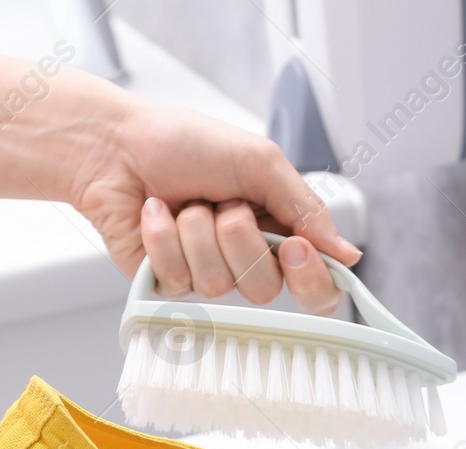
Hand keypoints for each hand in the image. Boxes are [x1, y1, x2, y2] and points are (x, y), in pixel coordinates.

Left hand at [0, 38, 358, 314]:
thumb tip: (348, 256)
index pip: (315, 285)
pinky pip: (178, 279)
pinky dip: (164, 237)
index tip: (296, 250)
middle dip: (241, 239)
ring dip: (198, 231)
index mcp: (277, 230)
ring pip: (219, 284)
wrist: (116, 145)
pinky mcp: (165, 283)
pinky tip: (154, 213)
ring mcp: (205, 275)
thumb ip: (307, 210)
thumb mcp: (261, 163)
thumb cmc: (185, 144)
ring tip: (184, 202)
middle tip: (223, 204)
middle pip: (266, 288)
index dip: (312, 280)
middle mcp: (244, 259)